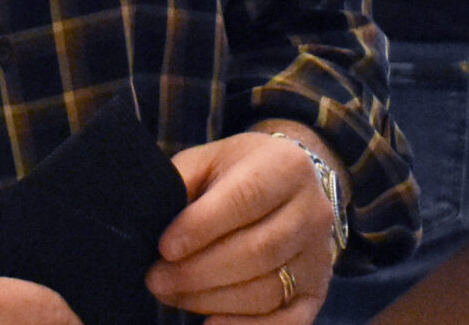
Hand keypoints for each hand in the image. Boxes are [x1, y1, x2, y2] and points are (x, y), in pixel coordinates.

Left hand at [146, 129, 335, 324]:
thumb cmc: (239, 174)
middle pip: (257, 251)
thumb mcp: (210, 161)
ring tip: (173, 295)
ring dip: (210, 300)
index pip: (245, 198)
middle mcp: (313, 211)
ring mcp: (319, 256)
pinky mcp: (318, 292)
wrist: (290, 185)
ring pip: (265, 290)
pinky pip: (286, 323)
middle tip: (156, 278)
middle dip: (198, 272)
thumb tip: (149, 220)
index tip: (165, 247)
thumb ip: (182, 182)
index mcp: (287, 166)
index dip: (201, 227)